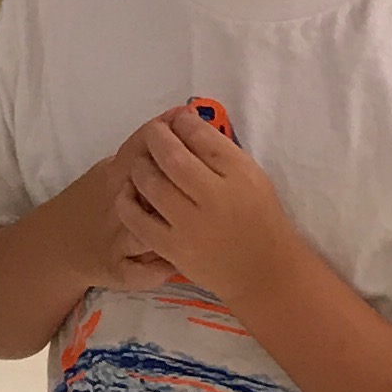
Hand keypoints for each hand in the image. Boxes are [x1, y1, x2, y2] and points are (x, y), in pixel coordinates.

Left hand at [117, 106, 306, 321]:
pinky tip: (129, 193)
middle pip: (171, 157)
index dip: (182, 122)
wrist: (263, 272)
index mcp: (239, 175)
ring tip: (142, 162)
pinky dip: (128, 202)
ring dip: (140, 166)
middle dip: (156, 137)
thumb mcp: (250, 177)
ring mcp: (191, 225)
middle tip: (153, 134)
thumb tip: (187, 123)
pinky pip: (139, 221)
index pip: (202, 137)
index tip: (176, 119)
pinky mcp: (174, 248)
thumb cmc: (258, 218)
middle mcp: (214, 197)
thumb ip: (220, 151)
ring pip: (152, 184)